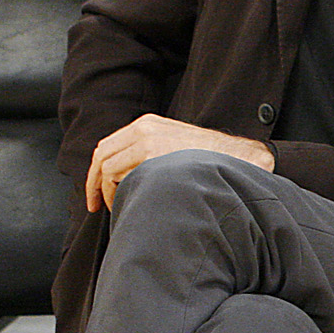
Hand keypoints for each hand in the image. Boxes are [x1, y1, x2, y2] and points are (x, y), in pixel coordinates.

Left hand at [84, 113, 273, 211]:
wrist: (239, 158)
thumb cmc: (212, 161)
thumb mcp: (176, 148)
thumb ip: (152, 155)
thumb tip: (129, 179)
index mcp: (148, 124)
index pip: (108, 147)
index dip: (97, 172)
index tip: (98, 194)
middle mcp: (143, 128)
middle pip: (101, 156)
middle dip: (94, 183)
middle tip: (96, 206)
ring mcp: (146, 140)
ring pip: (107, 168)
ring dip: (108, 192)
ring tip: (121, 207)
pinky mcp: (151, 154)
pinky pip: (118, 176)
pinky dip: (116, 193)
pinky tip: (130, 204)